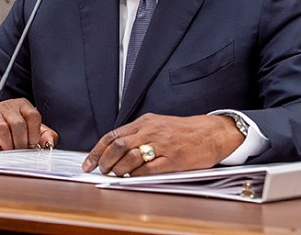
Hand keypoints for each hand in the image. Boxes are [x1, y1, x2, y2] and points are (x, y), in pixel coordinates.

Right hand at [0, 98, 57, 150]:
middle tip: (20, 151)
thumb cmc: (10, 125)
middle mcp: (8, 107)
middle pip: (18, 124)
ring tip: (9, 151)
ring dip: (7, 145)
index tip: (32, 144)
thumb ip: (43, 134)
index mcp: (23, 106)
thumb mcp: (29, 127)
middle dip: (20, 143)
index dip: (34, 133)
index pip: (33, 116)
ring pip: (2, 129)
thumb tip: (50, 143)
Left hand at [82, 113, 243, 175]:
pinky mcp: (173, 158)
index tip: (89, 162)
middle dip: (105, 160)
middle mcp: (151, 131)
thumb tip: (115, 149)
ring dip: (119, 168)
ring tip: (116, 174)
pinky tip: (133, 177)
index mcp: (144, 122)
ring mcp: (162, 144)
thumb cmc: (184, 131)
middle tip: (102, 170)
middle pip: (118, 145)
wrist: (211, 132)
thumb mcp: (157, 124)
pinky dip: (137, 174)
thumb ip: (137, 134)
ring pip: (131, 156)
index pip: (112, 135)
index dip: (97, 151)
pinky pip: (149, 168)